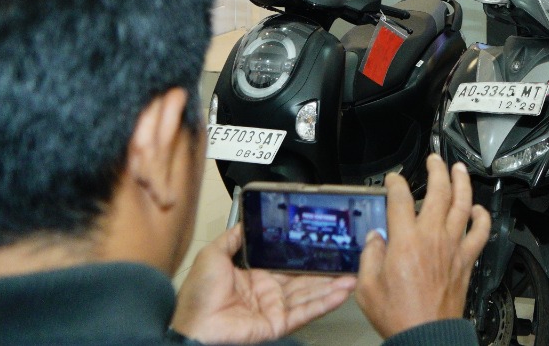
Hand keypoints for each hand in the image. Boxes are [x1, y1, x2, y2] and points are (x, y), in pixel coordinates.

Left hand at [171, 224, 355, 343]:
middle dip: (326, 270)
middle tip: (347, 259)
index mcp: (254, 277)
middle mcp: (267, 293)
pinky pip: (306, 312)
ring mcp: (275, 309)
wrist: (195, 328)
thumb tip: (244, 220)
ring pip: (310, 294)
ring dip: (332, 286)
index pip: (287, 264)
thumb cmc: (198, 297)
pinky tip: (342, 293)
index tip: (323, 243)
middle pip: (304, 279)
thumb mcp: (212, 255)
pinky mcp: (279, 324)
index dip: (305, 254)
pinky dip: (326, 303)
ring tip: (353, 275)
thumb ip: (232, 238)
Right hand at [355, 154, 490, 338]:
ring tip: (459, 169)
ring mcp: (453, 246)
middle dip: (436, 170)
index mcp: (405, 241)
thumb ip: (369, 257)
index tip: (392, 179)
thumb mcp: (367, 287)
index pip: (400, 199)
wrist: (425, 336)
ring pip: (463, 204)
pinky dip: (482, 216)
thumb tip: (375, 238)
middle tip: (433, 160)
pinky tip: (478, 209)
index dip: (395, 183)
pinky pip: (481, 231)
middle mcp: (433, 237)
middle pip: (439, 191)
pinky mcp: (466, 259)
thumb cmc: (397, 315)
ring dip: (462, 182)